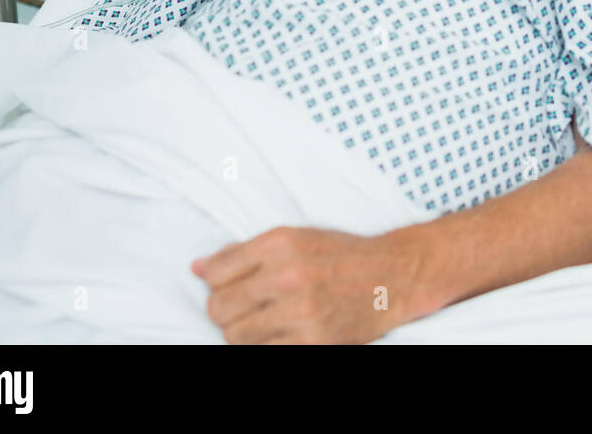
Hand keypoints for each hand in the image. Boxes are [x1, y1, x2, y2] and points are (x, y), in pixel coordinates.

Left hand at [192, 226, 427, 343]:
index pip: (215, 272)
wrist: (394, 275)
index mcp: (280, 243)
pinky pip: (264, 352)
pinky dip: (265, 346)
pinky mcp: (313, 342)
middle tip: (247, 308)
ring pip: (235, 336)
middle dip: (226, 311)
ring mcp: (301, 311)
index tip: (232, 285)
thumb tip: (197, 268)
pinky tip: (279, 334)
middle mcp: (288, 275)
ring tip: (264, 322)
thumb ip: (244, 253)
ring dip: (243, 333)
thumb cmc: (341, 255)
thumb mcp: (295, 238)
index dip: (217, 282)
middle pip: (219, 308)